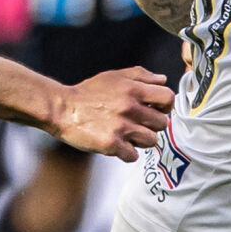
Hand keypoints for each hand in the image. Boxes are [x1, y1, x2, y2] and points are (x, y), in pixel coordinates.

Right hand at [54, 68, 173, 160]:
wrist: (62, 109)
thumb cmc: (88, 93)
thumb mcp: (114, 76)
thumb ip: (141, 75)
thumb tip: (162, 80)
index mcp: (133, 89)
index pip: (168, 98)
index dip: (165, 106)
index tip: (156, 109)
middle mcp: (129, 108)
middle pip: (162, 123)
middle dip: (152, 125)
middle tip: (139, 124)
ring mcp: (121, 127)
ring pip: (151, 141)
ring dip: (141, 140)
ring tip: (128, 135)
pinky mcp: (111, 144)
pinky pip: (133, 156)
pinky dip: (127, 153)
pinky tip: (118, 145)